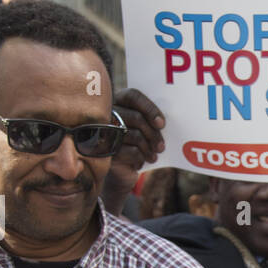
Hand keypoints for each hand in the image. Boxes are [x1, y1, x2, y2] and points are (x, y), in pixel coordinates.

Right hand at [103, 88, 164, 215]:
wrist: (121, 171)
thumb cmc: (135, 146)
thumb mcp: (143, 131)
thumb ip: (150, 121)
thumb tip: (162, 123)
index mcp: (118, 102)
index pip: (133, 96)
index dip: (150, 108)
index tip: (162, 124)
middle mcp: (108, 114)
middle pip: (137, 117)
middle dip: (153, 134)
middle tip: (161, 147)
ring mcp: (104, 132)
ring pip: (136, 135)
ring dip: (149, 149)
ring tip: (152, 157)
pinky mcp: (106, 150)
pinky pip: (132, 151)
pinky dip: (141, 159)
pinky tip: (139, 163)